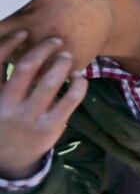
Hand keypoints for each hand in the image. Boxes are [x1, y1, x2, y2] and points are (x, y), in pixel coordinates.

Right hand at [0, 32, 87, 178]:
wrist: (9, 161)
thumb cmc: (5, 121)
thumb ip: (4, 81)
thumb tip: (22, 46)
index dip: (9, 43)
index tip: (24, 32)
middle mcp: (7, 106)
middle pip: (27, 67)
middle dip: (44, 48)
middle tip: (55, 41)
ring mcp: (29, 117)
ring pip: (50, 81)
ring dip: (62, 63)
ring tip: (66, 56)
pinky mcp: (50, 127)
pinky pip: (71, 98)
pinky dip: (78, 83)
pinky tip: (79, 77)